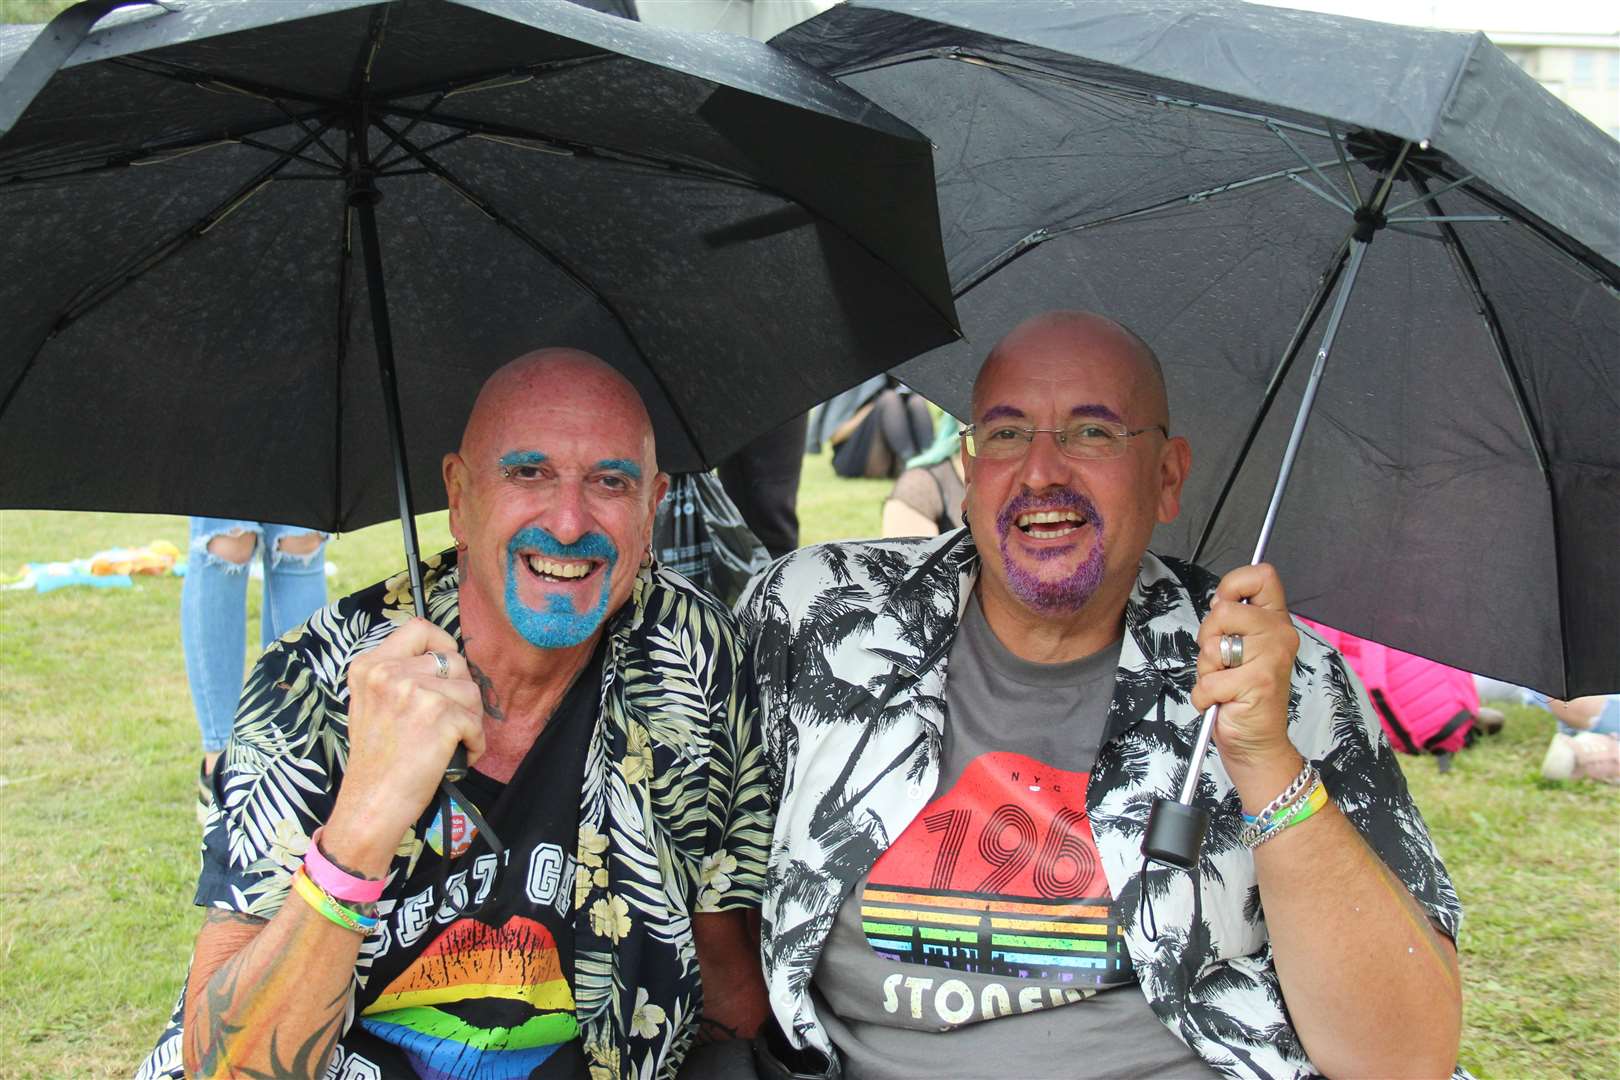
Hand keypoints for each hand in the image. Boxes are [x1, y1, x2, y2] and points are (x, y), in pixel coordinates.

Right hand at [324, 618, 484, 874]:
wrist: (371, 804)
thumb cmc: (377, 761)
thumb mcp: (370, 703)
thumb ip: (399, 675)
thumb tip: (446, 660)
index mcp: (370, 665)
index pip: (419, 628)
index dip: (443, 644)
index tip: (447, 668)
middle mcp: (390, 672)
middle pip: (454, 661)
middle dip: (461, 691)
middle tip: (451, 720)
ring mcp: (415, 691)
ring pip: (470, 690)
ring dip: (470, 719)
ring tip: (452, 742)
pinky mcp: (440, 715)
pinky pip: (476, 722)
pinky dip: (475, 743)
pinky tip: (457, 757)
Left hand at [1192, 564, 1300, 779]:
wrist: (1257, 743)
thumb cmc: (1242, 694)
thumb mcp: (1237, 648)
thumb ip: (1231, 621)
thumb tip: (1219, 600)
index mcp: (1275, 621)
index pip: (1261, 575)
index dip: (1232, 585)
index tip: (1224, 607)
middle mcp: (1280, 635)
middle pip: (1222, 609)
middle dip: (1208, 637)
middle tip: (1222, 661)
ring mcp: (1271, 658)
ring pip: (1211, 646)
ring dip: (1206, 670)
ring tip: (1225, 683)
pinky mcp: (1257, 683)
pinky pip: (1207, 680)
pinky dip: (1204, 696)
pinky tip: (1223, 702)